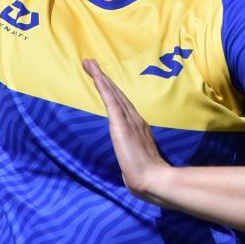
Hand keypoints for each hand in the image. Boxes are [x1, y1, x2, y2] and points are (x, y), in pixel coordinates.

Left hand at [82, 58, 171, 203]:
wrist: (155, 181)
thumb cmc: (148, 177)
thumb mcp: (137, 163)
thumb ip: (133, 158)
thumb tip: (130, 167)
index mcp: (137, 127)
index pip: (120, 104)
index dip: (110, 89)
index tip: (100, 77)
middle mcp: (134, 119)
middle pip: (115, 93)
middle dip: (102, 77)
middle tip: (89, 62)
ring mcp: (128, 120)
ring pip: (112, 93)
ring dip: (99, 76)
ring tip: (88, 63)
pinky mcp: (122, 124)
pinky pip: (111, 101)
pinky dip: (103, 87)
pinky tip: (96, 76)